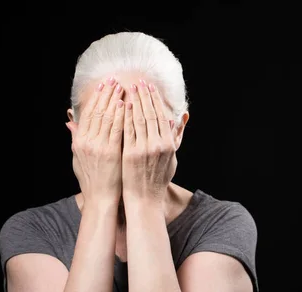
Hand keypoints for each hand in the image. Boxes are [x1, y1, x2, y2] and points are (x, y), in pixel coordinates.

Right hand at [66, 77, 124, 205]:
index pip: (88, 114)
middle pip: (98, 112)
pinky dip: (122, 116)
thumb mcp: (78, 158)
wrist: (101, 199)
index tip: (103, 86)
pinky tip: (127, 105)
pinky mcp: (112, 153)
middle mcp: (87, 142)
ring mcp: (99, 147)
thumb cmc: (92, 180)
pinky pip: (118, 130)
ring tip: (122, 87)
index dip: (96, 98)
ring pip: (108, 117)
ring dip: (115, 100)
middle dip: (107, 94)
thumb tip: (69, 122)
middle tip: (114, 80)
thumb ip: (75, 139)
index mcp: (80, 142)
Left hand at [122, 80, 176, 204]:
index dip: (155, 100)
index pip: (161, 116)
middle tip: (139, 82)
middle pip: (150, 114)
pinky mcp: (130, 154)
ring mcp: (144, 149)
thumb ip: (175, 138)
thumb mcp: (172, 158)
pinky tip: (121, 106)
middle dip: (144, 96)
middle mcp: (158, 145)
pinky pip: (127, 131)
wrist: (145, 198)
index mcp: (169, 145)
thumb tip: (179, 119)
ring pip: (138, 120)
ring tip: (129, 89)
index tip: (150, 88)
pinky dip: (124, 117)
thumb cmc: (158, 179)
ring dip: (134, 102)